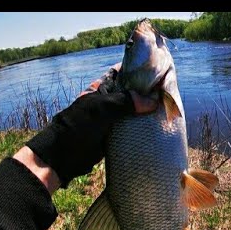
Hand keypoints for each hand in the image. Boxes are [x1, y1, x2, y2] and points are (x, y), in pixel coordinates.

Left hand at [19, 65, 157, 190]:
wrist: (62, 157)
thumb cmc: (77, 127)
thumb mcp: (100, 109)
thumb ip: (124, 102)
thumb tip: (152, 102)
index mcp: (102, 88)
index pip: (124, 74)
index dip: (140, 72)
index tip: (159, 74)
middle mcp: (108, 101)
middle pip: (132, 93)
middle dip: (148, 94)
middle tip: (168, 95)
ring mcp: (112, 119)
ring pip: (134, 112)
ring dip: (147, 113)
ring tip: (167, 111)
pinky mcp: (115, 135)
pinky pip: (132, 128)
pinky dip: (143, 128)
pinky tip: (157, 128)